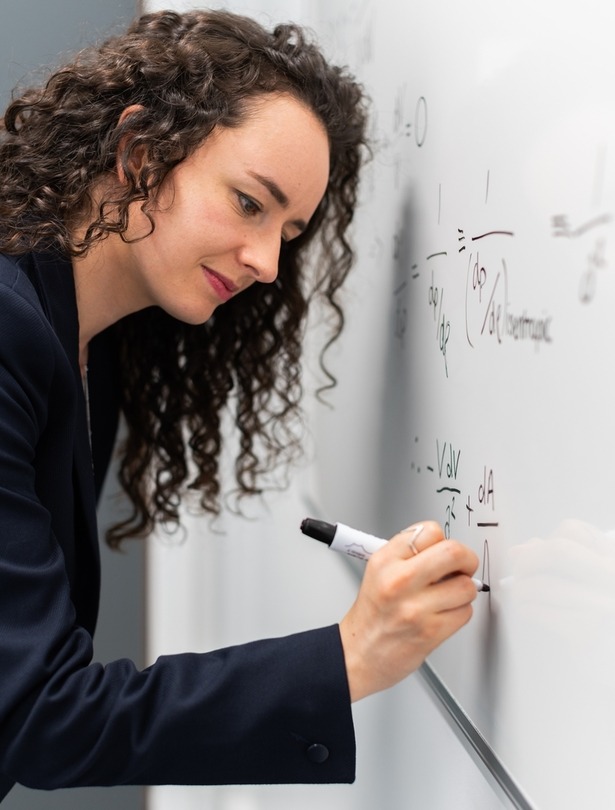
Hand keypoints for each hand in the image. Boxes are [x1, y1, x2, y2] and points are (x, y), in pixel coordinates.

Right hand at [338, 520, 478, 701]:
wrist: (361, 653)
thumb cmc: (374, 612)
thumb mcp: (379, 570)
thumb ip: (409, 552)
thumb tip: (444, 545)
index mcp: (385, 561)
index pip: (430, 531)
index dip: (442, 540)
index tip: (443, 549)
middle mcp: (399, 581)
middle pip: (453, 553)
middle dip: (466, 559)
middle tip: (463, 566)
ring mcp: (416, 608)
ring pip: (466, 586)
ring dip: (463, 590)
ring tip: (447, 595)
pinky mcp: (431, 632)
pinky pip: (465, 612)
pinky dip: (460, 612)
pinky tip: (443, 613)